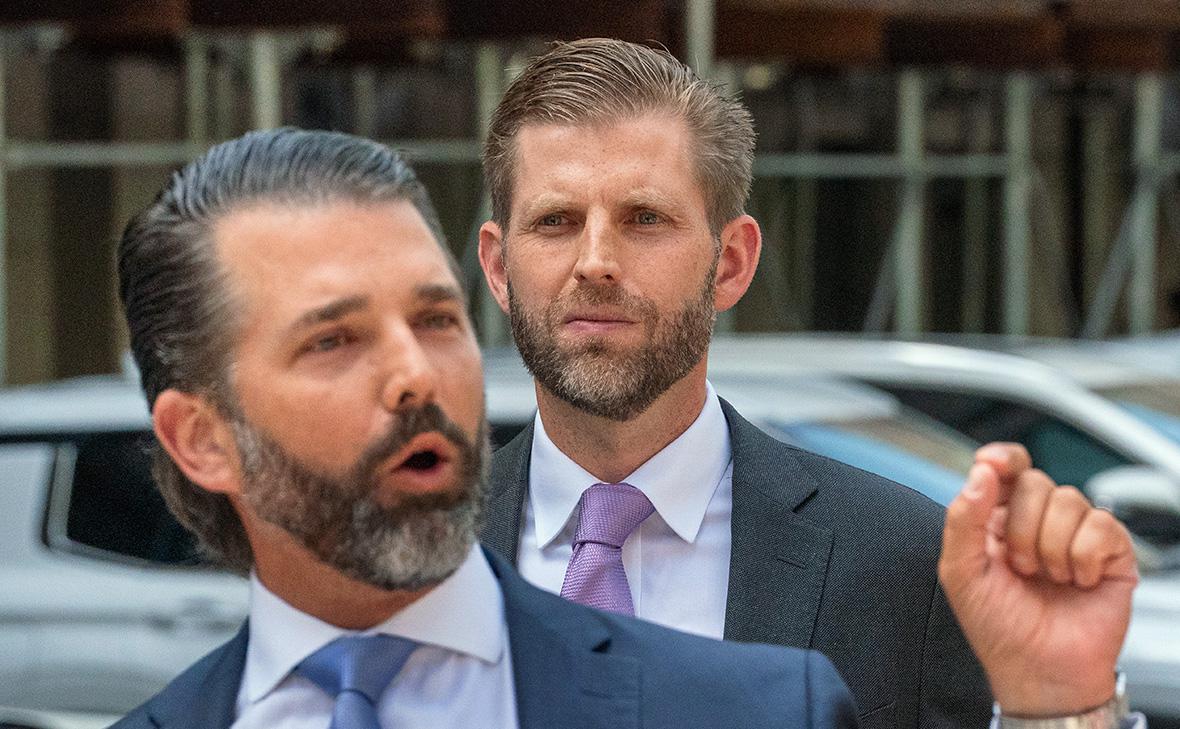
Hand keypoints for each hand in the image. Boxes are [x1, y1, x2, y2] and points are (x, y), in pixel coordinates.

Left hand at [938, 443, 1137, 716]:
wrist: (1039, 670)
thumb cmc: (996, 625)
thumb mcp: (961, 571)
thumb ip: (963, 518)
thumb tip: (981, 472)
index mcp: (997, 518)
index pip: (1005, 467)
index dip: (1003, 458)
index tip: (994, 464)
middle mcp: (1037, 519)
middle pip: (1035, 482)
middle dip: (1021, 528)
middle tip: (1020, 567)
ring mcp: (1076, 533)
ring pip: (1069, 500)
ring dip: (1050, 547)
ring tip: (1047, 578)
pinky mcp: (1111, 551)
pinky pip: (1102, 525)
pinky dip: (1083, 557)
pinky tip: (1077, 581)